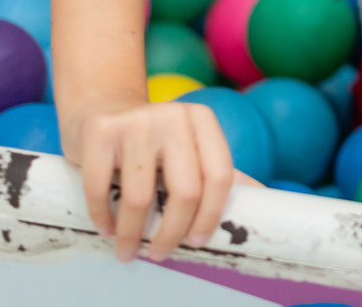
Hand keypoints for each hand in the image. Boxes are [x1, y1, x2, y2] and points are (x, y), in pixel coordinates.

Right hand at [61, 99, 237, 262]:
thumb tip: (262, 200)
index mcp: (203, 121)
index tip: (197, 243)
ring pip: (139, 196)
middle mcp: (174, 116)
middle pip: (185, 190)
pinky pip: (100, 188)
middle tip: (161, 253)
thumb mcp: (189, 148)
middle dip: (172, 233)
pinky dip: (102, 217)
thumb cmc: (153, 141)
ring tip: (127, 250)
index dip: (210, 215)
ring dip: (131, 233)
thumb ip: (218, 173)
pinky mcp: (100, 130)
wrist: (102, 108)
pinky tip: (106, 228)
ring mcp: (136, 121)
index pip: (220, 175)